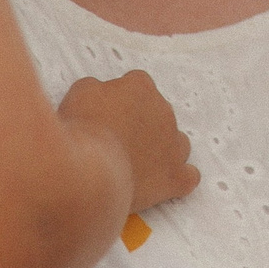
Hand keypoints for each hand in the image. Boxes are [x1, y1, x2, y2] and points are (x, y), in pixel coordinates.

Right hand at [59, 70, 200, 210]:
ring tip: (137, 163)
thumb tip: (101, 94)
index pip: (136, 84)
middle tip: (115, 142)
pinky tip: (164, 183)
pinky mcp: (175, 176)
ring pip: (177, 142)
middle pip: (156, 113)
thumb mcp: (80, 93)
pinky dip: (178, 178)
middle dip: (140, 125)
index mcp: (140, 87)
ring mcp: (173, 144)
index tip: (107, 114)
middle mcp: (163, 111)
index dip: (120, 100)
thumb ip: (96, 88)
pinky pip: (188, 175)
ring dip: (161, 149)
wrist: (91, 171)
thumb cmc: (82, 129)